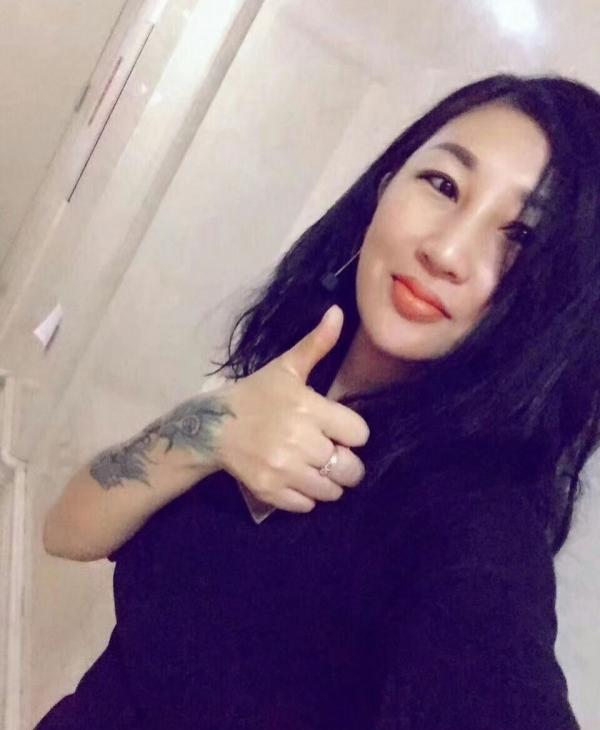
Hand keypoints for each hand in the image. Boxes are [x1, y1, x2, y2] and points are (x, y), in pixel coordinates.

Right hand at [213, 305, 369, 511]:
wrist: (212, 425)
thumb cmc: (256, 395)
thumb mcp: (287, 367)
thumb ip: (317, 344)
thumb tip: (338, 311)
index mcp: (309, 408)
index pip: (359, 433)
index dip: (352, 432)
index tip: (339, 429)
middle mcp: (299, 442)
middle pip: (351, 468)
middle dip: (346, 462)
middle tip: (332, 454)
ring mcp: (283, 470)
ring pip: (332, 490)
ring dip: (329, 481)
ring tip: (316, 467)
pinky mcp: (270, 491)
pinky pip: (308, 505)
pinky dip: (307, 496)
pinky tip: (297, 478)